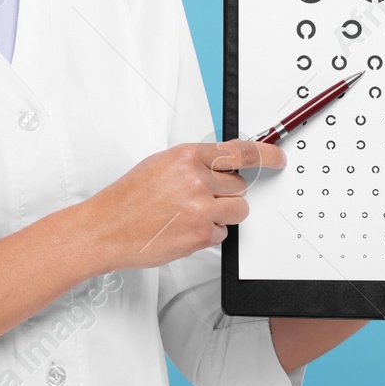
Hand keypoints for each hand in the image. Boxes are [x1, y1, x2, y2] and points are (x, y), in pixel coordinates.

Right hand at [83, 139, 284, 269]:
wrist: (107, 228)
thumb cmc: (128, 199)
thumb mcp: (160, 165)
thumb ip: (193, 163)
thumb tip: (221, 163)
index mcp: (186, 156)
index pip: (239, 151)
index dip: (266, 154)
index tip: (278, 158)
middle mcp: (196, 179)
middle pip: (240, 185)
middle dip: (225, 194)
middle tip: (198, 199)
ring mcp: (200, 207)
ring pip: (238, 209)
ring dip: (221, 214)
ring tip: (190, 215)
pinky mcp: (201, 234)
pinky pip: (223, 233)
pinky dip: (208, 234)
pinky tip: (183, 229)